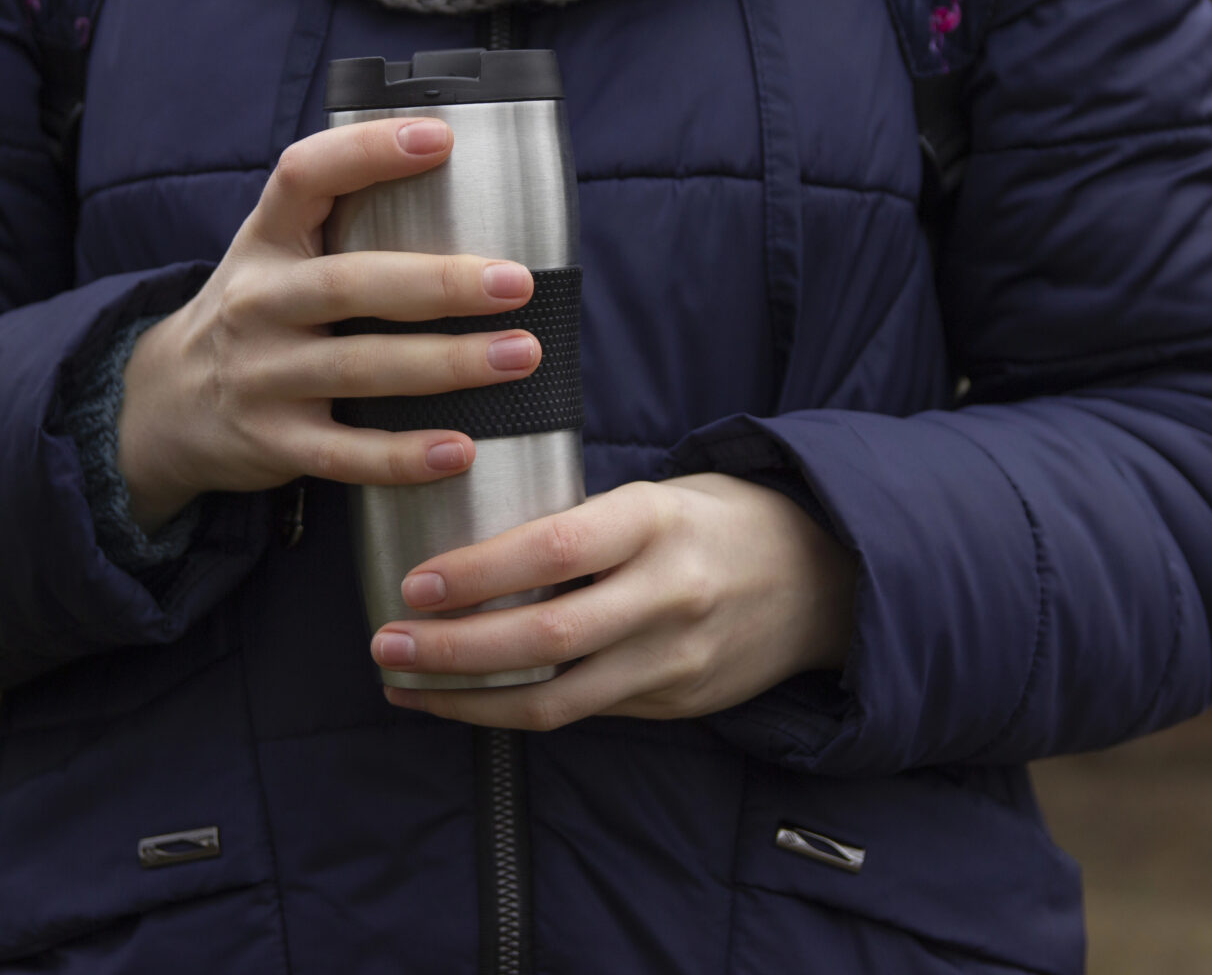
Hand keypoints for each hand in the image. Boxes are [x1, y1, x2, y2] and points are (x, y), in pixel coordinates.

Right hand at [117, 117, 543, 527]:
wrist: (166, 405)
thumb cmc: (256, 315)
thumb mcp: (274, 257)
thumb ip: (342, 227)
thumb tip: (470, 196)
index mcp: (265, 240)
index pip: (305, 175)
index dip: (368, 152)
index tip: (441, 138)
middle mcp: (258, 302)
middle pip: (350, 284)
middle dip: (439, 283)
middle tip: (515, 283)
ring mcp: (262, 375)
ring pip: (360, 368)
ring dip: (446, 363)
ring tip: (519, 354)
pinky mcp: (273, 441)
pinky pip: (345, 452)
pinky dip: (403, 455)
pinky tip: (459, 450)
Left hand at [371, 472, 856, 729]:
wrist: (825, 579)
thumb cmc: (716, 521)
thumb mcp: (658, 496)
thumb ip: (582, 523)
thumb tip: (471, 543)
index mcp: (657, 522)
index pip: (555, 551)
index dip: (478, 573)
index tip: (414, 583)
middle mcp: (669, 595)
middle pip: (545, 638)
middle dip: (451, 649)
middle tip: (385, 644)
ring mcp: (675, 660)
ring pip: (554, 698)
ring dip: (466, 699)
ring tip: (405, 685)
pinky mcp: (676, 705)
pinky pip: (580, 714)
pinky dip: (512, 711)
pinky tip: (464, 700)